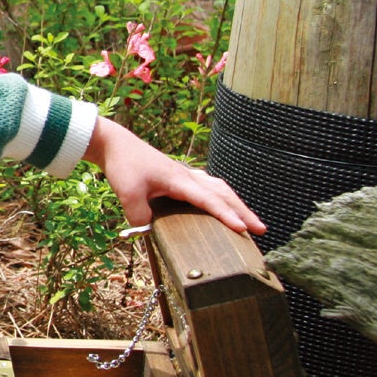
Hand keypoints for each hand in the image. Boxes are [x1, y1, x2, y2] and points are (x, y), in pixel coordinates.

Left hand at [83, 117, 264, 234]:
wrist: (115, 144)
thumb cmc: (123, 165)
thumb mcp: (127, 193)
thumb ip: (140, 216)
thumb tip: (151, 232)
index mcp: (179, 180)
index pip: (208, 200)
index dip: (226, 215)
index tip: (242, 229)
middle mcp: (188, 176)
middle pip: (223, 194)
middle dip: (243, 212)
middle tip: (260, 229)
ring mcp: (186, 175)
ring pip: (219, 189)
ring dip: (235, 204)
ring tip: (249, 221)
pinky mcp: (180, 177)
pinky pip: (210, 187)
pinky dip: (222, 197)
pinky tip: (224, 204)